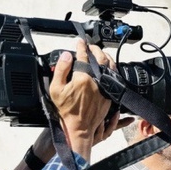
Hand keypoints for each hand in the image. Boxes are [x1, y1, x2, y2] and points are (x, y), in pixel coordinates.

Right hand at [49, 39, 115, 160]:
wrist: (79, 128)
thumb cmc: (66, 111)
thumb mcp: (56, 89)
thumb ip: (61, 70)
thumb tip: (67, 55)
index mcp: (83, 78)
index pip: (83, 56)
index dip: (81, 47)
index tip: (80, 42)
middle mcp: (96, 82)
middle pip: (99, 59)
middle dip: (95, 49)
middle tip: (90, 46)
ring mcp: (104, 89)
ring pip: (110, 67)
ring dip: (106, 57)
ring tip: (101, 54)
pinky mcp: (109, 96)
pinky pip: (114, 78)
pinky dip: (112, 69)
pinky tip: (108, 68)